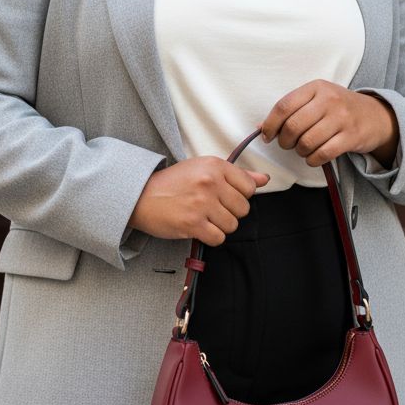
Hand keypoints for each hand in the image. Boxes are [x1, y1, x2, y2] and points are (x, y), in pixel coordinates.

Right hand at [127, 157, 270, 245]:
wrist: (140, 196)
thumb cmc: (172, 183)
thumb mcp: (203, 169)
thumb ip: (237, 175)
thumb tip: (265, 179)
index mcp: (215, 166)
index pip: (250, 187)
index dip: (240, 196)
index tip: (224, 196)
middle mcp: (210, 182)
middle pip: (243, 208)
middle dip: (230, 212)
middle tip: (211, 209)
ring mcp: (202, 203)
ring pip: (232, 225)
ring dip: (220, 226)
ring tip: (204, 218)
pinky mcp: (193, 224)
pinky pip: (219, 238)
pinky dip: (211, 237)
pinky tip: (199, 228)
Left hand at [259, 79, 398, 167]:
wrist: (375, 116)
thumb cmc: (339, 108)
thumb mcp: (317, 99)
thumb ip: (292, 109)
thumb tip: (262, 127)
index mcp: (316, 87)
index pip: (284, 106)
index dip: (271, 124)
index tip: (267, 135)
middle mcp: (329, 100)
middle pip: (293, 126)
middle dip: (284, 141)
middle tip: (287, 144)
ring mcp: (342, 118)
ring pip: (307, 142)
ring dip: (300, 151)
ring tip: (303, 149)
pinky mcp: (351, 137)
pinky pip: (323, 154)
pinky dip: (313, 160)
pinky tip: (313, 157)